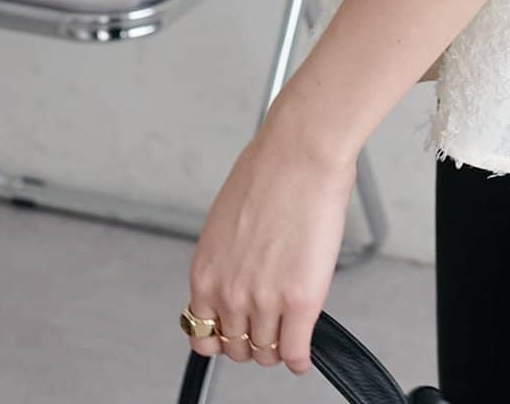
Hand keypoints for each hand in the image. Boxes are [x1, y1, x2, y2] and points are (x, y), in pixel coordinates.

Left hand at [184, 108, 355, 375]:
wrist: (301, 151)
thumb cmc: (270, 169)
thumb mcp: (228, 220)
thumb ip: (230, 257)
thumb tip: (244, 271)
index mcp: (205, 273)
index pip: (203, 335)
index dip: (223, 337)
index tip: (236, 333)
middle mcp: (228, 294)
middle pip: (237, 348)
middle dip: (253, 342)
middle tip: (269, 331)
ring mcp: (264, 301)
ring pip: (267, 353)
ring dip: (279, 348)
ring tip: (291, 335)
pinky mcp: (300, 301)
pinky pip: (297, 351)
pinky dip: (302, 358)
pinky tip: (306, 353)